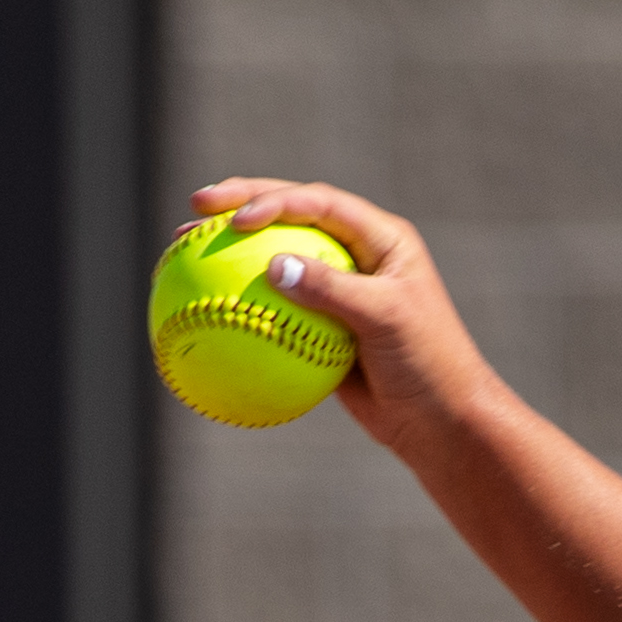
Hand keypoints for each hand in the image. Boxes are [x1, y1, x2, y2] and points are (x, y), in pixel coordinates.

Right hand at [188, 178, 501, 452]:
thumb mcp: (385, 319)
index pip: (319, 204)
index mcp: (380, 238)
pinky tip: (201, 317)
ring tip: (183, 249)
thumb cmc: (427, 363)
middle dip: (241, 205)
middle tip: (196, 207)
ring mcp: (335, 293)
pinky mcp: (319, 330)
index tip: (236, 218)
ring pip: (274, 263)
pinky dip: (238, 312)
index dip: (275, 200)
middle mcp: (356, 256)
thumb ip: (332, 290)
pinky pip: (272, 314)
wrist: (439, 421)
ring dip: (230, 254)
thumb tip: (272, 266)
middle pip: (290, 218)